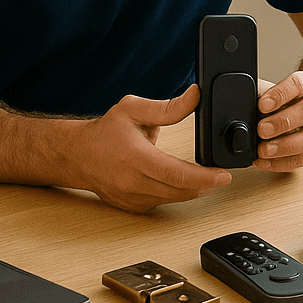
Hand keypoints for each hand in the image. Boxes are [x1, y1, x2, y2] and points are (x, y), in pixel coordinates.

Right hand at [80, 84, 231, 212]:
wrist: (78, 154)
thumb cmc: (105, 132)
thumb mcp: (135, 109)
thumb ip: (168, 107)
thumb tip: (195, 96)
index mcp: (137, 158)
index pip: (178, 174)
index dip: (206, 177)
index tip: (224, 175)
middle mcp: (134, 182)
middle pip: (181, 191)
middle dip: (206, 184)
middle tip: (220, 174)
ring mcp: (132, 198)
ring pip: (173, 199)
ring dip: (192, 190)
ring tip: (204, 176)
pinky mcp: (133, 207)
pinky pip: (162, 204)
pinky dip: (175, 194)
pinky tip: (180, 182)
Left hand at [253, 71, 302, 171]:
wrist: (299, 109)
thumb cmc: (281, 99)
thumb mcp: (270, 89)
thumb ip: (258, 93)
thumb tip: (238, 99)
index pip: (297, 85)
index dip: (280, 94)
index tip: (261, 104)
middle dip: (281, 123)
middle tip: (261, 129)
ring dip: (284, 146)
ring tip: (263, 150)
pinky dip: (282, 163)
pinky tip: (265, 161)